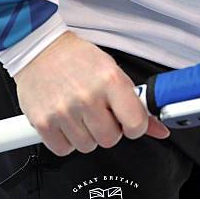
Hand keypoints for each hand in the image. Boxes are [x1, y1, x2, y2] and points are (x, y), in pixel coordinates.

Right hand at [14, 32, 169, 155]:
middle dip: (108, 130)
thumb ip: (137, 105)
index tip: (128, 122)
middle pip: (110, 140)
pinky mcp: (43, 122)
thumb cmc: (78, 60)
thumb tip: (160, 130)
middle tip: (99, 113)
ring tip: (80, 113)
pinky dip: (66, 140)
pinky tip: (65, 121)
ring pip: (87, 146)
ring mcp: (64, 111)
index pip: (136, 124)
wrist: (40, 49)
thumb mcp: (114, 74)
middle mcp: (87, 96)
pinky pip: (64, 149)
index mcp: (110, 81)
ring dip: (86, 135)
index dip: (134, 127)